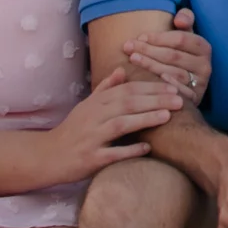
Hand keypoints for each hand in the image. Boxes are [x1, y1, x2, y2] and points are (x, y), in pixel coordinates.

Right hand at [42, 68, 180, 182]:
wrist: (48, 156)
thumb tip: (123, 69)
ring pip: (120, 125)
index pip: (127, 90)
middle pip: (127, 103)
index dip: (151, 87)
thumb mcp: (86, 106)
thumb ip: (105, 88)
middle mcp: (93, 117)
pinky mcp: (90, 159)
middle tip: (180, 100)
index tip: (174, 86)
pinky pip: (112, 153)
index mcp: (96, 103)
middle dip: (155, 100)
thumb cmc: (73, 130)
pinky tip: (148, 148)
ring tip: (167, 117)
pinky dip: (129, 150)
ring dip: (144, 119)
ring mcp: (91, 138)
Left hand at [124, 8, 212, 102]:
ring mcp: (200, 83)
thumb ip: (185, 20)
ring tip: (132, 59)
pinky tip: (147, 80)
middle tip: (128, 46)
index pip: (180, 39)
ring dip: (150, 65)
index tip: (140, 36)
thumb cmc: (180, 57)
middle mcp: (205, 65)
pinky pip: (177, 92)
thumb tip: (179, 20)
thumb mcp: (185, 37)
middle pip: (174, 55)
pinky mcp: (193, 99)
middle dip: (149, 50)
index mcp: (203, 47)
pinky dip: (163, 85)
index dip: (158, 37)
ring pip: (173, 73)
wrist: (187, 88)